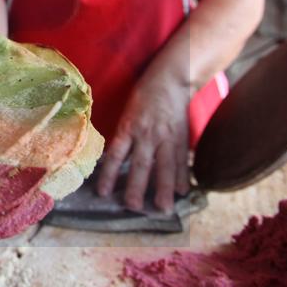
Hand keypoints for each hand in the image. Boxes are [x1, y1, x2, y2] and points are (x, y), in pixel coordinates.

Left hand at [95, 72, 190, 213]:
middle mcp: (147, 135)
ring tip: (163, 207)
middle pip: (140, 164)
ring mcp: (166, 137)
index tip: (103, 192)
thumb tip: (114, 160)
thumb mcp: (128, 113)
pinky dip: (183, 176)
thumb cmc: (144, 96)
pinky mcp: (182, 138)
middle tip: (133, 206)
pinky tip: (183, 191)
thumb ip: (124, 136)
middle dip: (136, 187)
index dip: (108, 174)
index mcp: (129, 127)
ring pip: (164, 166)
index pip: (115, 155)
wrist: (170, 79)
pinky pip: (182, 160)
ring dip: (164, 188)